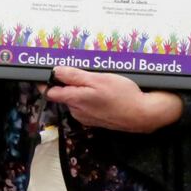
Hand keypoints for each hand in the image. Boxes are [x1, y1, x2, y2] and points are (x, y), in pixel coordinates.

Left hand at [42, 65, 182, 132]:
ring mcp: (86, 117)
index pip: (50, 92)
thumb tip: (55, 72)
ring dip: (81, 90)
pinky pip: (85, 106)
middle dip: (69, 83)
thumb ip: (74, 76)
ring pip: (75, 100)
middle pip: (63, 94)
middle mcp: (77, 111)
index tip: (48, 71)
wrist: (142, 114)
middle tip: (82, 71)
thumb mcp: (98, 79)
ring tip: (96, 80)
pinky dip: (90, 97)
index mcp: (74, 100)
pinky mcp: (95, 120)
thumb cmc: (122, 95)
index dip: (47, 81)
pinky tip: (103, 92)